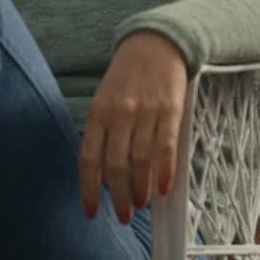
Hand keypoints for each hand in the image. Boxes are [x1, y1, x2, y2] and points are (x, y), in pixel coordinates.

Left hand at [80, 31, 187, 223]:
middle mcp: (119, 115)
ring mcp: (145, 113)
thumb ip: (102, 135)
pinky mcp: (170, 111)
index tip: (92, 213)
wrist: (155, 44)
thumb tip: (105, 177)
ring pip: (142, 162)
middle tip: (124, 216)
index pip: (89, 160)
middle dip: (119, 198)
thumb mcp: (104, 100)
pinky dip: (165, 172)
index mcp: (98, 114)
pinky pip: (166, 148)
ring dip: (142, 190)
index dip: (89, 191)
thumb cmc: (127, 78)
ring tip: (142, 204)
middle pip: (117, 167)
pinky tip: (163, 187)